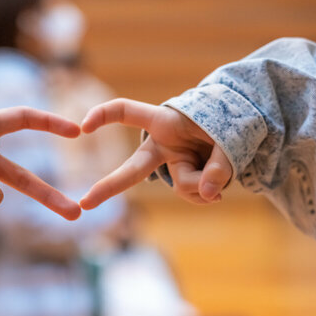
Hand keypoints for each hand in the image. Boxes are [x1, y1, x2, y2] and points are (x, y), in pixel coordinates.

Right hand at [79, 98, 232, 208]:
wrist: (232, 132)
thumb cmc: (223, 123)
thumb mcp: (227, 136)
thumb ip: (220, 164)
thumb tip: (210, 195)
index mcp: (163, 121)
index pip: (125, 111)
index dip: (103, 115)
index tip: (83, 128)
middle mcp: (159, 145)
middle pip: (132, 167)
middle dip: (110, 186)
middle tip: (86, 203)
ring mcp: (168, 165)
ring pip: (182, 184)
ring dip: (205, 183)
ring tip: (221, 171)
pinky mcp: (178, 179)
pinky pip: (190, 194)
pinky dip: (207, 194)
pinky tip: (214, 187)